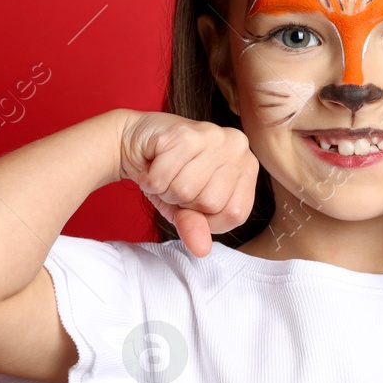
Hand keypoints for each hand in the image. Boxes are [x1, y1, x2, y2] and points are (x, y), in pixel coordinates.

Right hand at [119, 112, 258, 256]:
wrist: (135, 141)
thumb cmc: (169, 175)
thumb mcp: (185, 209)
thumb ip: (196, 227)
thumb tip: (202, 249)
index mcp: (247, 166)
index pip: (235, 213)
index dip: (208, 219)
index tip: (194, 203)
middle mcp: (238, 147)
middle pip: (210, 202)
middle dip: (182, 201)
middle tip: (175, 182)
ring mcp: (214, 135)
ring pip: (186, 189)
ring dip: (165, 190)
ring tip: (165, 174)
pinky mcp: (186, 132)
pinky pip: (164, 177)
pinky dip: (150, 180)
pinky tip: (152, 166)